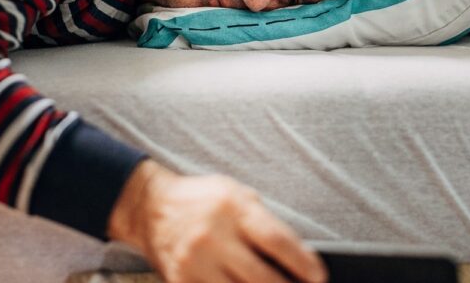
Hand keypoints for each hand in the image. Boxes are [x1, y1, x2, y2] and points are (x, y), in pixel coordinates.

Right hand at [108, 160, 326, 282]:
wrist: (151, 207)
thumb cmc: (201, 200)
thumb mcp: (237, 195)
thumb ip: (264, 223)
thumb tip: (298, 257)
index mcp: (233, 209)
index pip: (278, 242)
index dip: (304, 264)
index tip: (319, 277)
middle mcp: (213, 237)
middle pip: (264, 278)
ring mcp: (195, 263)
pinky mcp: (181, 282)